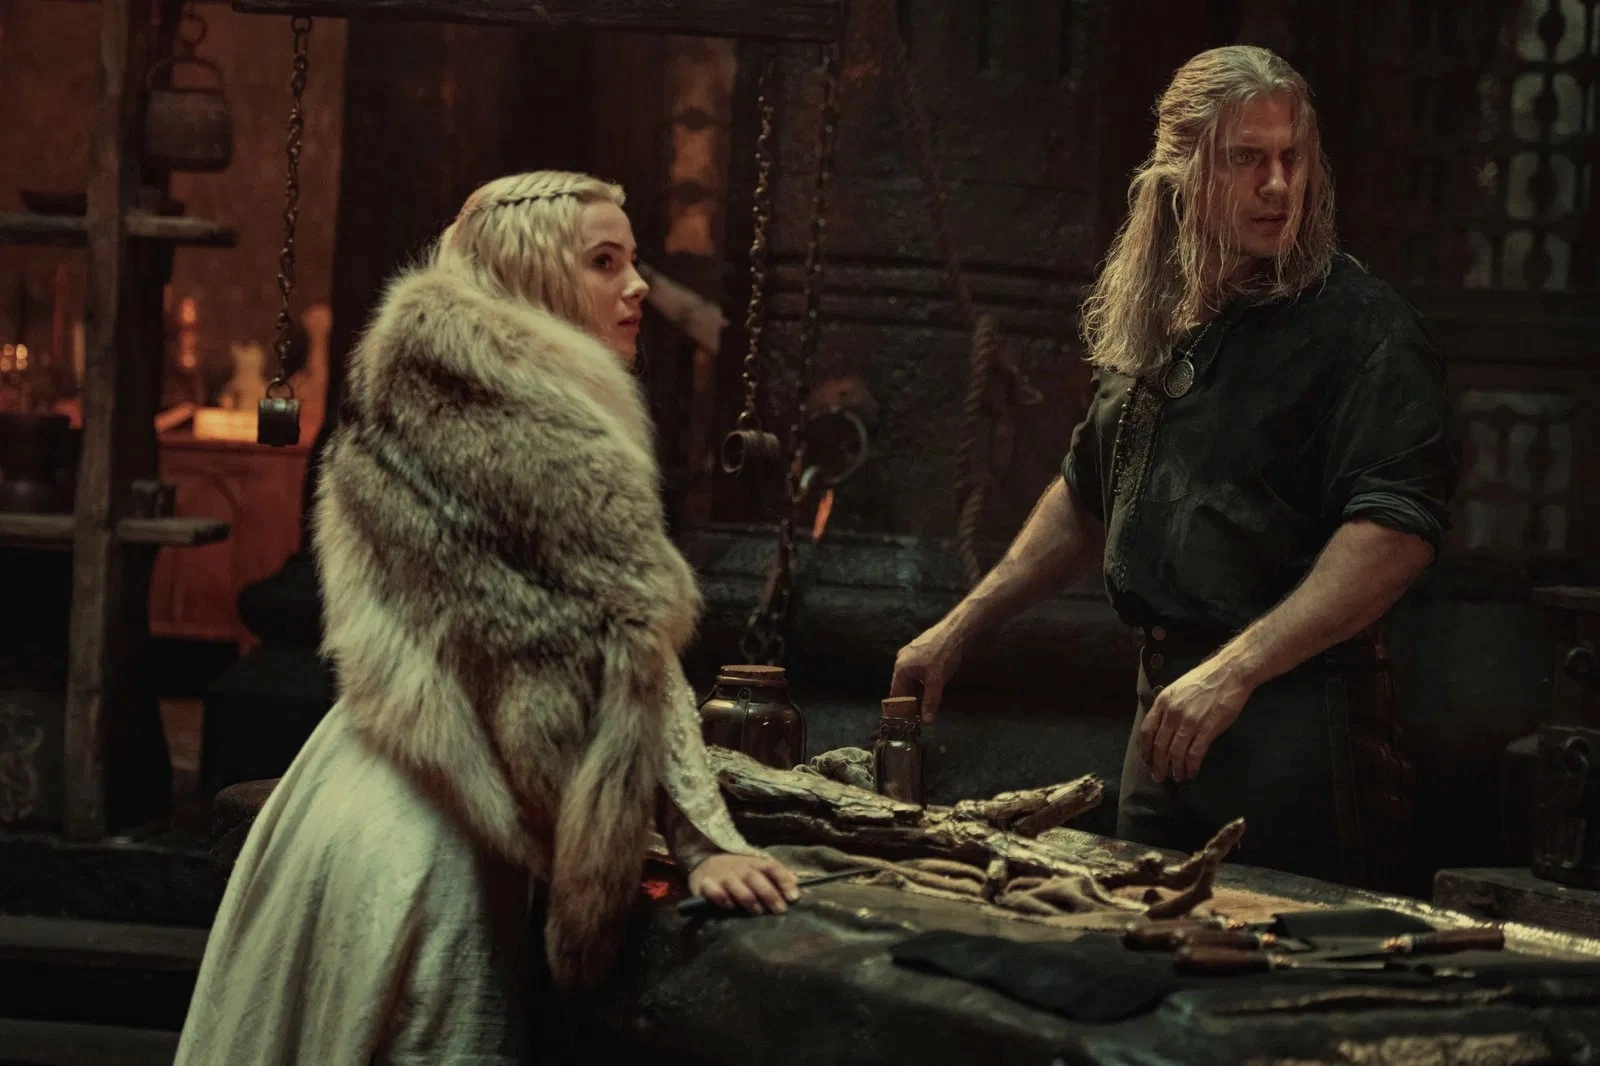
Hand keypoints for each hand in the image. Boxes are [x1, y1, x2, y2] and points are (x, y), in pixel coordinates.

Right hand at [687, 853, 800, 915]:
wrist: (705, 861)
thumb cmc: (739, 871)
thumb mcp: (758, 869)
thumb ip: (777, 876)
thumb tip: (797, 884)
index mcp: (754, 863)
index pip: (772, 867)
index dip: (784, 881)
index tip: (794, 898)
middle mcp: (739, 868)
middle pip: (755, 878)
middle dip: (769, 894)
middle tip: (780, 910)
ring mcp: (722, 876)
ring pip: (736, 884)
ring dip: (748, 898)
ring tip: (758, 911)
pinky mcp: (705, 884)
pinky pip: (712, 891)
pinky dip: (721, 898)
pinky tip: (729, 906)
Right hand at [889, 619, 966, 721]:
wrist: (956, 631)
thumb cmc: (943, 655)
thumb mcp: (936, 681)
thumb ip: (930, 702)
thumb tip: (927, 721)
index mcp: (901, 668)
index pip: (896, 694)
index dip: (902, 708)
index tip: (907, 720)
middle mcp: (901, 660)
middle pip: (903, 686)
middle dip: (911, 700)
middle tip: (920, 715)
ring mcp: (910, 654)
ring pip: (911, 679)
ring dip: (918, 691)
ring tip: (927, 703)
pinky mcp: (919, 650)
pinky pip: (917, 671)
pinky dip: (922, 681)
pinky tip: (932, 687)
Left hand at [1138, 656, 1253, 782]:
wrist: (1229, 673)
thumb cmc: (1204, 680)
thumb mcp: (1177, 689)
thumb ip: (1167, 708)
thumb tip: (1161, 729)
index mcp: (1163, 703)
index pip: (1146, 732)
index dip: (1145, 750)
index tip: (1147, 761)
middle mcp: (1172, 713)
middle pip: (1159, 746)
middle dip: (1157, 765)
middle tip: (1159, 777)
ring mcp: (1189, 722)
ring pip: (1176, 753)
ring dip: (1175, 769)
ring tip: (1178, 777)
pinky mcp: (1207, 729)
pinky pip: (1194, 754)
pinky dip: (1191, 767)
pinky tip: (1191, 772)